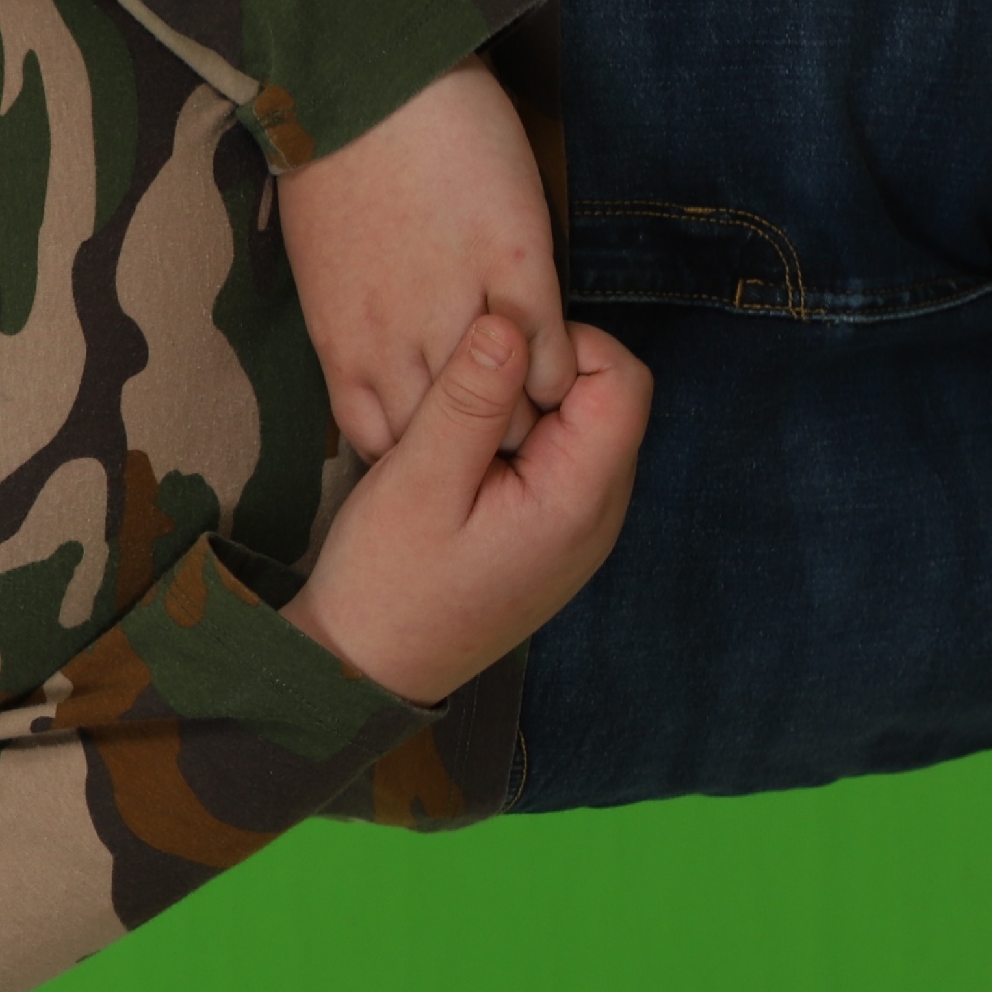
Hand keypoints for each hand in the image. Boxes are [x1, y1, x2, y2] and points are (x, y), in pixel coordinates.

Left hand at [278, 59, 572, 459]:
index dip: (421, 450)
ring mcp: (455, 302)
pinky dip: (560, 367)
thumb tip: (390, 361)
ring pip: (503, 408)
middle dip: (479, 447)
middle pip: (451, 441)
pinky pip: (549, 347)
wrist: (363, 78)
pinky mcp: (513, 259)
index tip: (447, 444)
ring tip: (541, 405)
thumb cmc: (334, 163)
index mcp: (343, 342)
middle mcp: (396, 338)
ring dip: (525, 413)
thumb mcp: (327, 270)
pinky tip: (562, 361)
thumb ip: (359, 327)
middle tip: (509, 436)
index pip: (382, 440)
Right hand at [285, 311, 652, 703]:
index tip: (485, 356)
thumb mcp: (418, 480)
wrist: (369, 668)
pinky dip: (518, 440)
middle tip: (460, 388)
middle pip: (609, 400)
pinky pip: (560, 462)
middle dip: (541, 373)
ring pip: (582, 427)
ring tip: (454, 425)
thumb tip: (506, 323)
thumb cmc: (388, 580)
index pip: (623, 379)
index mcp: (578, 499)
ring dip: (524, 407)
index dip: (561, 344)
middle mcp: (600, 515)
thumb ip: (468, 400)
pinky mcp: (554, 537)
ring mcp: (581, 531)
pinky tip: (461, 457)